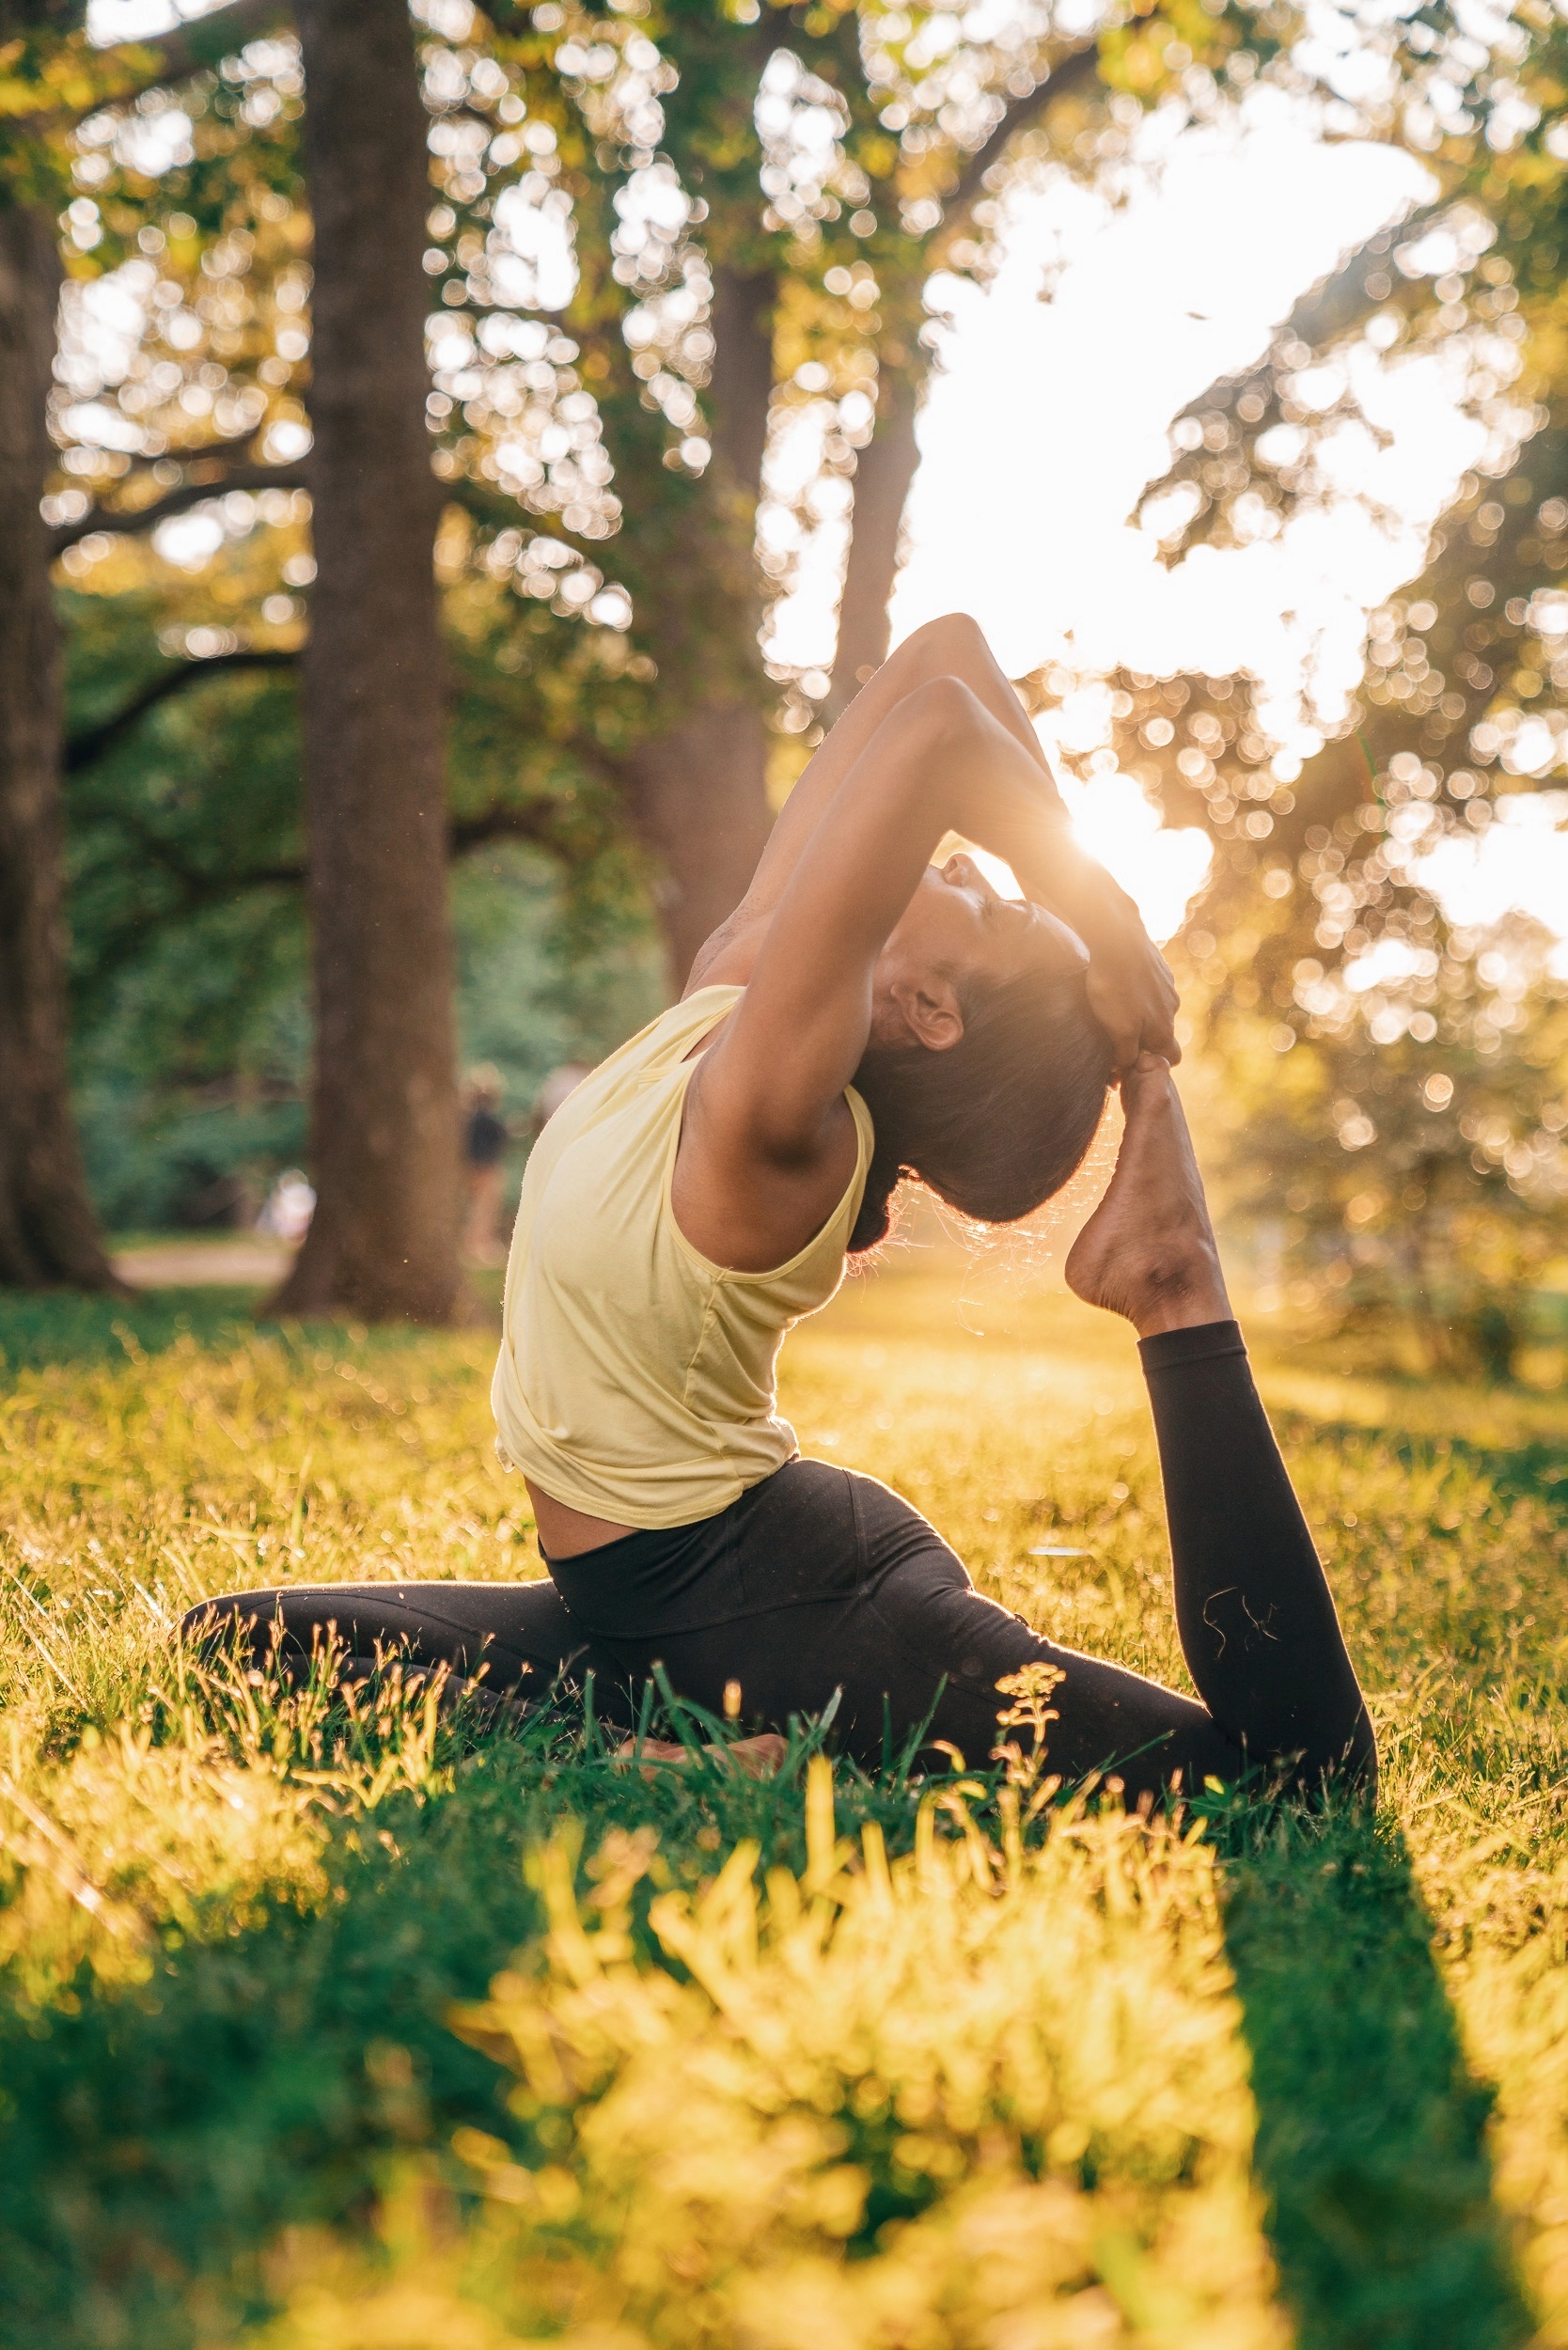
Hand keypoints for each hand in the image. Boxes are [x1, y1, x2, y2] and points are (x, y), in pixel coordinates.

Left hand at [1081, 906, 1180, 1072]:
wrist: (1119, 938)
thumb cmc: (1116, 987)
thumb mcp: (1119, 1029)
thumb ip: (1126, 1053)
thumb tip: (1128, 1068)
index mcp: (1164, 1029)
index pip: (1171, 1059)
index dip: (1153, 1064)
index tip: (1130, 1062)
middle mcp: (1172, 1009)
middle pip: (1165, 1034)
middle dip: (1148, 1041)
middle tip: (1122, 1037)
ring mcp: (1168, 986)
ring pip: (1159, 1010)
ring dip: (1143, 1015)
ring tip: (1117, 1008)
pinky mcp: (1159, 968)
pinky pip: (1153, 988)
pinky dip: (1140, 993)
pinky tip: (1122, 985)